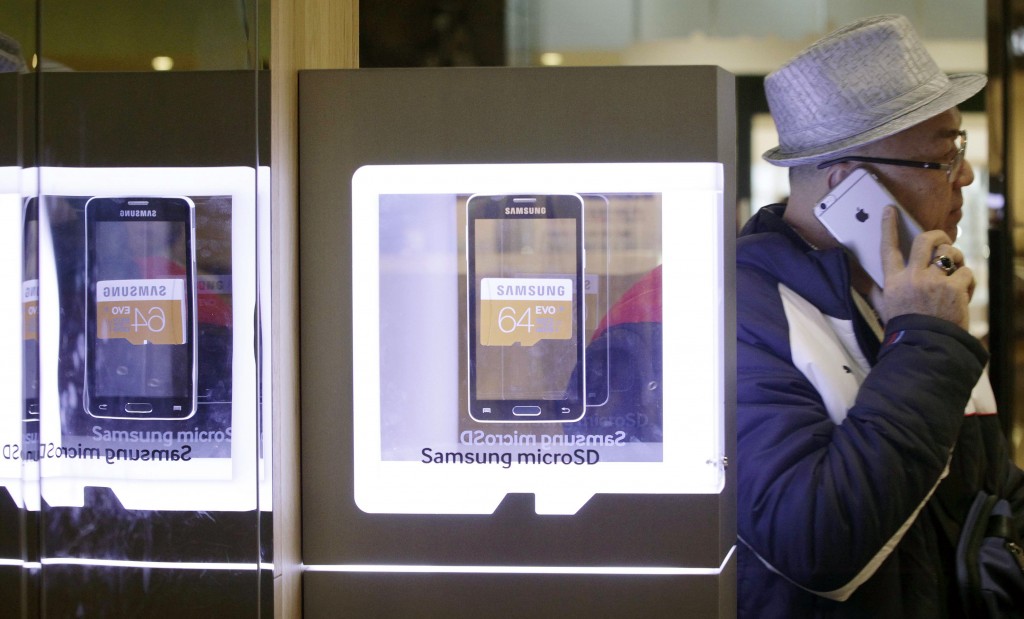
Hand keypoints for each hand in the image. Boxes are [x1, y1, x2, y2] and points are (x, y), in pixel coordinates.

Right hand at [869, 207, 972, 329]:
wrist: (925, 345)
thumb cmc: (904, 327)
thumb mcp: (884, 308)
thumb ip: (876, 292)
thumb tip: (864, 282)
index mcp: (894, 281)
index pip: (889, 248)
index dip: (888, 226)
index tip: (890, 210)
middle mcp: (912, 277)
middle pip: (926, 241)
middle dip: (938, 235)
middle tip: (943, 240)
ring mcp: (934, 282)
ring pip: (950, 253)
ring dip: (957, 259)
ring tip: (957, 270)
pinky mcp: (954, 289)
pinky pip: (966, 272)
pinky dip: (968, 281)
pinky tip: (963, 292)